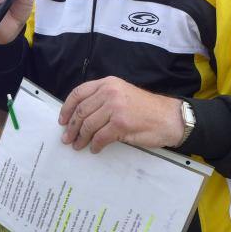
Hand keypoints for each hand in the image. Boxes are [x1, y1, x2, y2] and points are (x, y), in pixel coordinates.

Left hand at [58, 76, 184, 152]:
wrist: (168, 117)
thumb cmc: (145, 108)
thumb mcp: (122, 94)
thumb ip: (102, 99)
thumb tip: (80, 115)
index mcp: (108, 83)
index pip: (79, 93)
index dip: (67, 108)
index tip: (62, 120)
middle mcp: (109, 92)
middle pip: (81, 111)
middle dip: (71, 127)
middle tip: (67, 138)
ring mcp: (115, 108)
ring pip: (88, 125)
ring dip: (80, 138)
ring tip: (78, 145)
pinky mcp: (121, 124)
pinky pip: (100, 137)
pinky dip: (95, 145)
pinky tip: (95, 148)